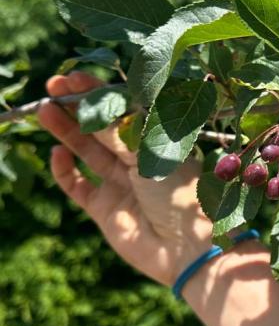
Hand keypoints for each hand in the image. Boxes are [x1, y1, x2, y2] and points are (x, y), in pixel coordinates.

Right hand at [38, 72, 212, 285]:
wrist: (186, 248)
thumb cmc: (180, 193)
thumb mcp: (149, 154)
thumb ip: (118, 131)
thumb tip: (93, 102)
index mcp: (160, 142)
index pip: (125, 110)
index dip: (99, 93)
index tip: (74, 77)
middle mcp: (140, 160)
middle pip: (103, 128)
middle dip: (78, 106)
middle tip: (52, 87)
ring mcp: (121, 184)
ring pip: (87, 151)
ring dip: (66, 130)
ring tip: (45, 110)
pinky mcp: (105, 208)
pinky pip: (78, 185)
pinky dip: (66, 170)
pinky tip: (57, 153)